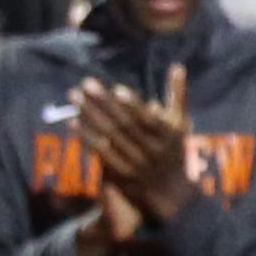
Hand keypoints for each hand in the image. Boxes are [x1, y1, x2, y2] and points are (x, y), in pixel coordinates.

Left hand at [76, 66, 194, 223]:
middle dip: (103, 104)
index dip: (133, 105)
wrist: (171, 189)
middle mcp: (150, 150)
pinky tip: (74, 122)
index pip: (148, 119)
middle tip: (86, 84)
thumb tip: (178, 66)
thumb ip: (177, 94)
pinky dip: (87, 138)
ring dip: (90, 117)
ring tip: (75, 98)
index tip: (117, 89)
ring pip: (110, 138)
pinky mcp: (120, 172)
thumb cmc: (173, 147)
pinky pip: (101, 153)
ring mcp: (134, 163)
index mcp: (166, 135)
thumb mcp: (181, 121)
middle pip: (124, 125)